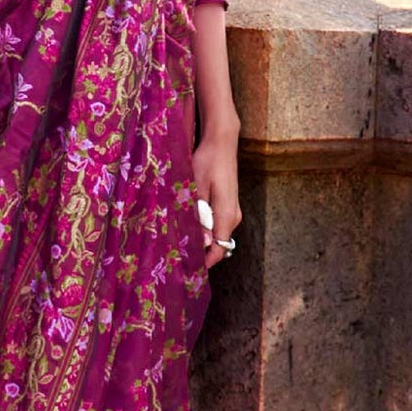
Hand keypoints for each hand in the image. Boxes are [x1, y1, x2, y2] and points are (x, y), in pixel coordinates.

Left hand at [192, 131, 240, 270]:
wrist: (222, 142)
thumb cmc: (207, 162)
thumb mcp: (196, 188)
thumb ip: (199, 216)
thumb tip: (201, 242)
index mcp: (227, 214)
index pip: (219, 248)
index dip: (205, 261)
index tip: (188, 268)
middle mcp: (233, 216)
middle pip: (219, 244)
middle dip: (201, 252)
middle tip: (178, 254)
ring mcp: (233, 211)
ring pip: (218, 234)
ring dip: (202, 239)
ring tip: (180, 240)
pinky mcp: (229, 205)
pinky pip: (218, 225)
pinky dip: (206, 228)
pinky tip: (190, 224)